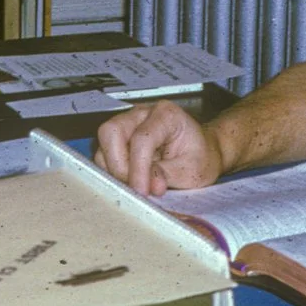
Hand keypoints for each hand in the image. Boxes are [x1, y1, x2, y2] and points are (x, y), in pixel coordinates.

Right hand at [94, 101, 223, 195]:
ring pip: (103, 145)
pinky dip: (113, 172)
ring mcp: (127, 124)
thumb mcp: (192, 170)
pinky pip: (104, 155)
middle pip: (112, 133)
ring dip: (115, 171)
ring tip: (137, 187)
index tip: (142, 191)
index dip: (138, 167)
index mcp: (166, 115)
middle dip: (119, 166)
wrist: (201, 154)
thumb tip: (148, 185)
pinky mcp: (119, 140)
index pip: (142, 138)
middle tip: (136, 189)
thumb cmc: (200, 158)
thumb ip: (167, 175)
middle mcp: (142, 114)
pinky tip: (132, 182)